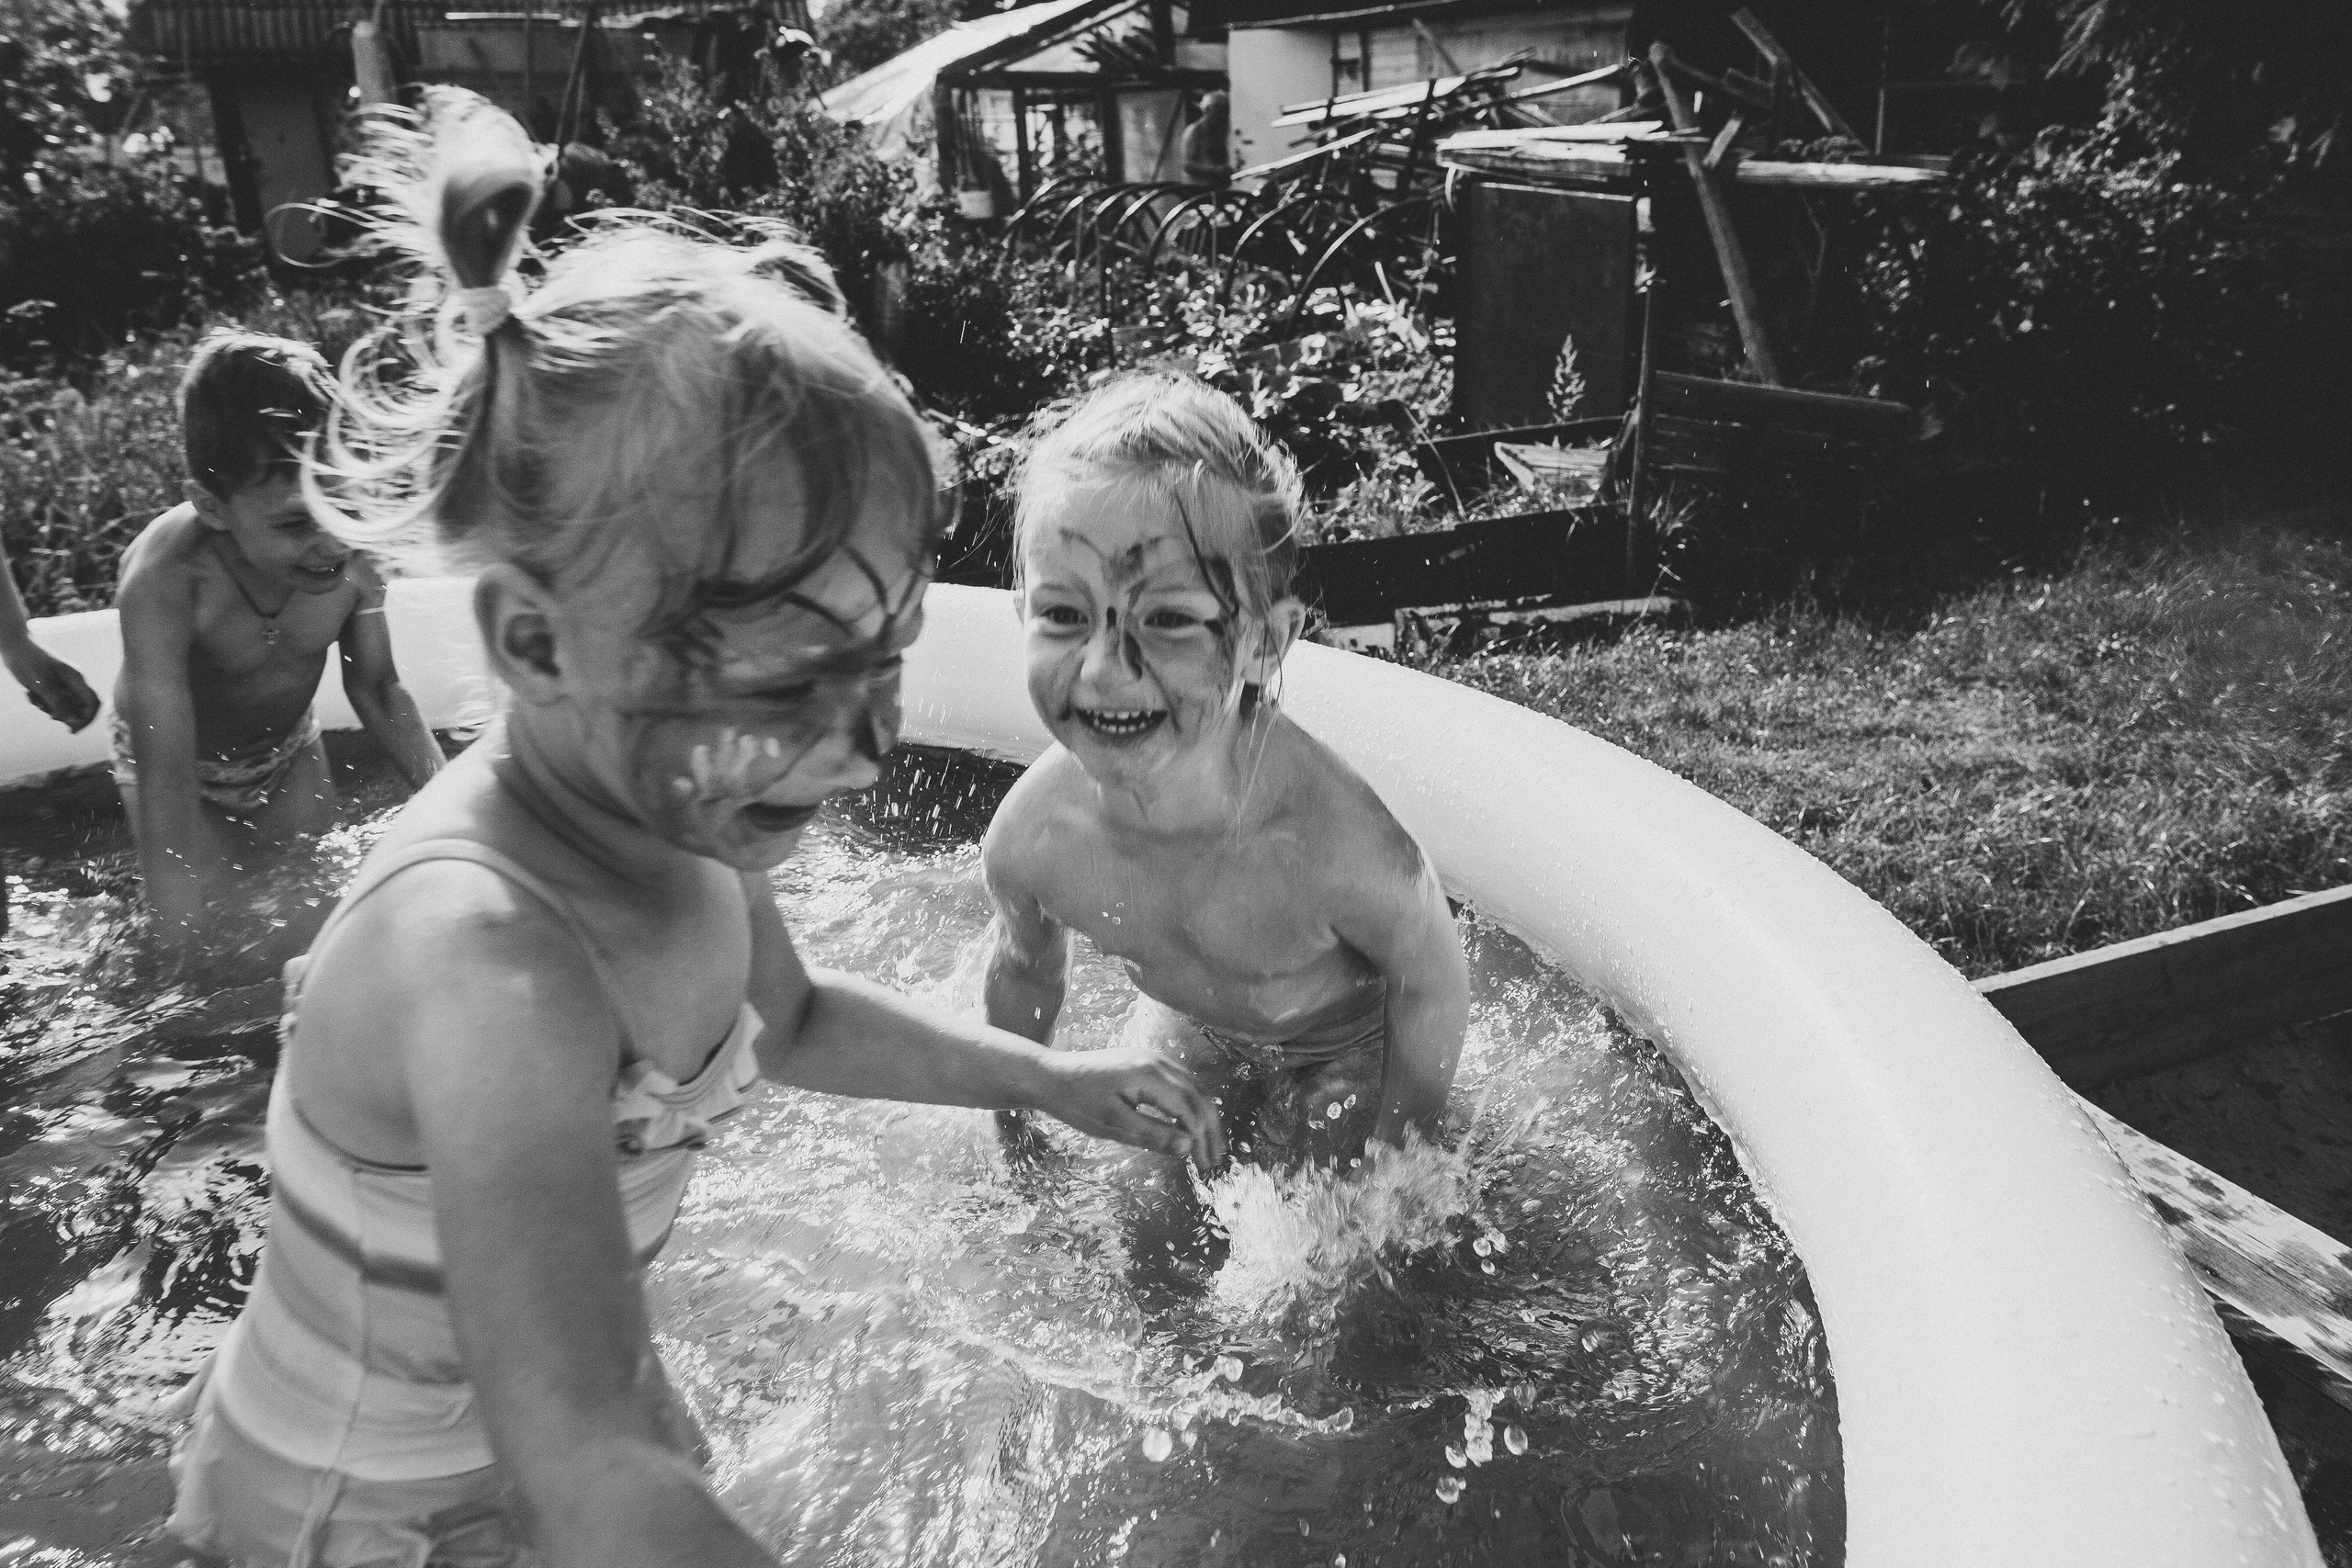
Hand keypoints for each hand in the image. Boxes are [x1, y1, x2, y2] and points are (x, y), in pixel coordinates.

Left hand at [6, 644, 99, 731]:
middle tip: (48, 714)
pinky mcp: (51, 685)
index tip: (73, 730)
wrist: (13, 645)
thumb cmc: (29, 662)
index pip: (92, 703)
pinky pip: (51, 701)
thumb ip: (59, 703)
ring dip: (48, 708)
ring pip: (63, 706)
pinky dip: (40, 702)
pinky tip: (29, 694)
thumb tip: (73, 722)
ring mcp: (62, 684)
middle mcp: (72, 682)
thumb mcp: (42, 685)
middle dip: (63, 714)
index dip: (87, 719)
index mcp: (76, 679)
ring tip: (32, 697)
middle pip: (78, 708)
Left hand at [1034, 1048, 1226, 1173]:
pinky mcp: (1146, 1063)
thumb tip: (1188, 1146)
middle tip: (1214, 1160)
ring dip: (1202, 1118)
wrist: (1051, 1075)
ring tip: (1206, 1147)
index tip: (1205, 1166)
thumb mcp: (1113, 1124)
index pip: (1189, 1110)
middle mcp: (1158, 1061)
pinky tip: (1187, 1126)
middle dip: (1209, 1130)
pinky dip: (1188, 1107)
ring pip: (1191, 1089)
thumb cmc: (1077, 1101)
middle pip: (1197, 1097)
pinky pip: (1178, 1084)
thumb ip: (1152, 1134)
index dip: (1201, 1139)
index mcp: (1151, 1074)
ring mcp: (1153, 1059)